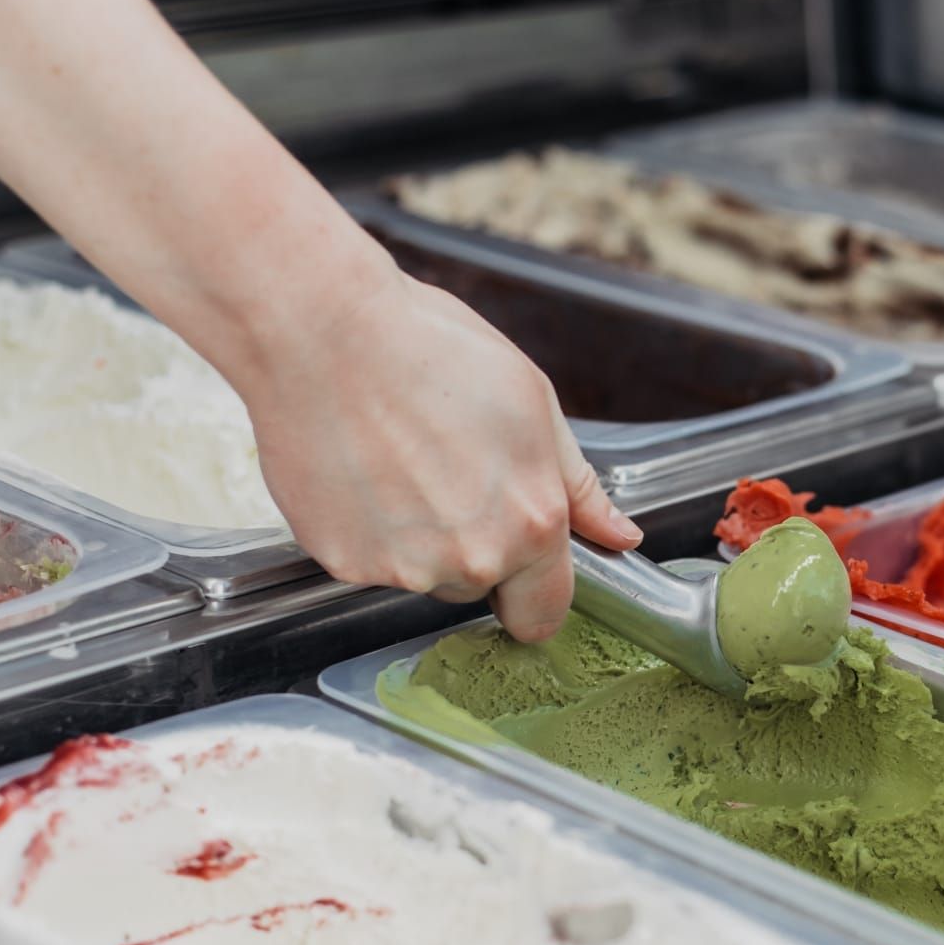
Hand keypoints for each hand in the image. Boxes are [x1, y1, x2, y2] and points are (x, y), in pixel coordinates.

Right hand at [245, 254, 641, 641]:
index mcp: (532, 524)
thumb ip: (579, 487)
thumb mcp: (534, 404)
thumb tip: (621, 537)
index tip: (521, 566)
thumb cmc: (429, 350)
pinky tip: (360, 469)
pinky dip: (367, 529)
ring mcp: (403, 567)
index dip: (534, 590)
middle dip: (473, 546)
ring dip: (419, 538)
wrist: (322, 331)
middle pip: (480, 587)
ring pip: (424, 574)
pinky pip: (369, 563)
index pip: (544, 614)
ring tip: (397, 460)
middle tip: (445, 470)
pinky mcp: (343, 563)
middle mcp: (471, 559)